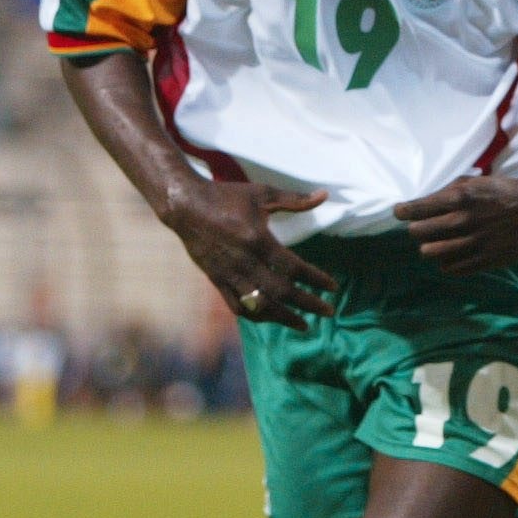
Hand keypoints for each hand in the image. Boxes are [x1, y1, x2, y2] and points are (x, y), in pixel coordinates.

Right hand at [163, 182, 337, 330]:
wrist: (185, 206)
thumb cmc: (226, 196)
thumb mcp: (263, 193)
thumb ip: (295, 199)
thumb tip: (324, 195)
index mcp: (257, 240)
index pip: (293, 268)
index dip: (315, 279)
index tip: (332, 288)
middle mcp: (243, 261)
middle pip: (281, 292)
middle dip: (307, 304)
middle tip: (328, 311)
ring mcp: (228, 274)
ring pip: (259, 305)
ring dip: (284, 318)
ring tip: (303, 324)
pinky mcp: (216, 280)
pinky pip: (237, 306)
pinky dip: (256, 316)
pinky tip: (271, 318)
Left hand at [394, 174, 517, 274]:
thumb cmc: (503, 191)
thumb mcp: (476, 182)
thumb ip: (450, 191)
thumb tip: (423, 201)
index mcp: (461, 197)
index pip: (418, 209)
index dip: (403, 211)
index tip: (399, 212)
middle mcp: (464, 220)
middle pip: (419, 232)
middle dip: (416, 229)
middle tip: (420, 227)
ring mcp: (474, 242)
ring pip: (431, 252)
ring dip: (428, 247)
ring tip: (433, 243)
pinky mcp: (484, 260)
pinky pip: (451, 268)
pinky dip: (445, 262)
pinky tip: (450, 255)